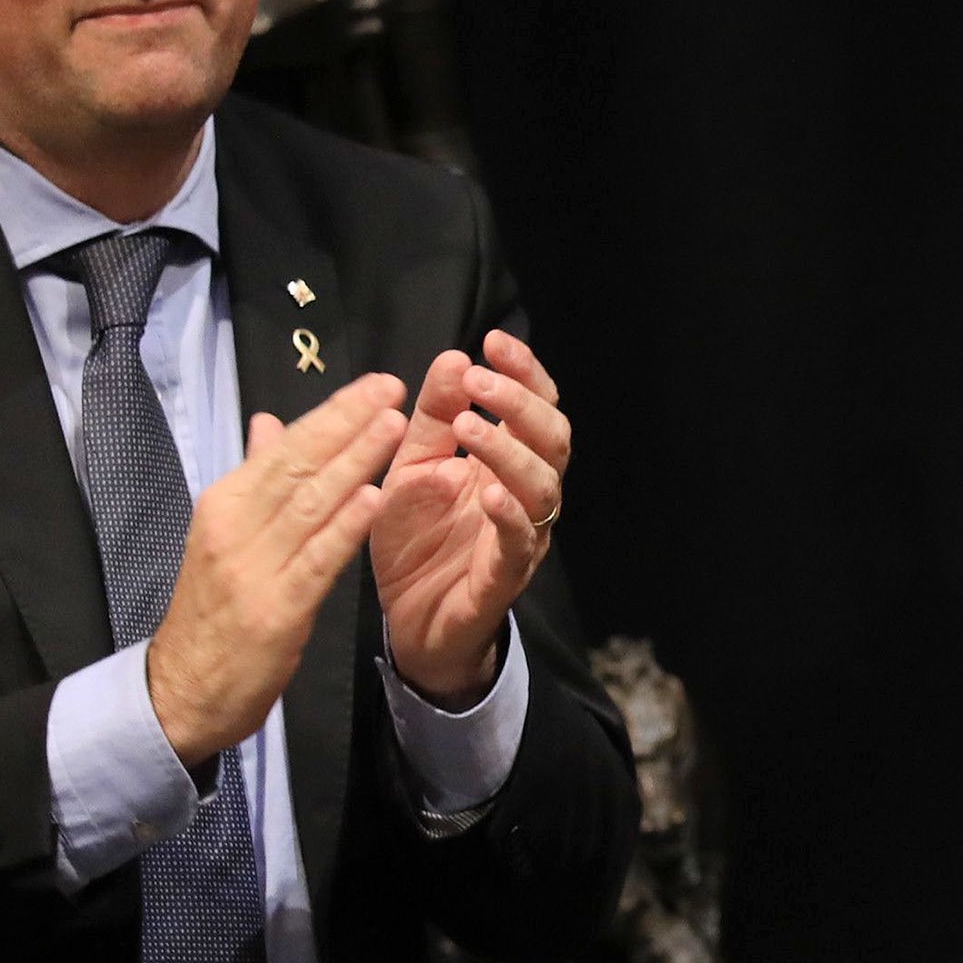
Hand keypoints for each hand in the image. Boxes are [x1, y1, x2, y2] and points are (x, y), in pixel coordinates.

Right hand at [144, 374, 407, 764]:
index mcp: (225, 503)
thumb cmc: (214, 608)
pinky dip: (345, 526)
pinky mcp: (276, 609)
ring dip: (354, 462)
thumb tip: (270, 421)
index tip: (375, 385)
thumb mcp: (224, 534)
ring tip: (392, 426)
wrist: (183, 688)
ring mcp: (254, 567)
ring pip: (310, 504)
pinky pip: (317, 560)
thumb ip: (254, 478)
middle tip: (391, 387)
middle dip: (347, 423)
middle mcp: (235, 526)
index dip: (332, 413)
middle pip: (297, 465)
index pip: (284, 447)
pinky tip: (373, 497)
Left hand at [374, 329, 570, 703]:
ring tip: (469, 427)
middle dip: (520, 403)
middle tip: (479, 381)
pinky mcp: (503, 577)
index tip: (493, 342)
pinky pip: (520, 543)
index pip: (536, 406)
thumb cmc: (417, 539)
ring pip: (543, 487)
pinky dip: (510, 515)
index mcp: (507, 461)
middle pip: (553, 439)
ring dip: (509, 451)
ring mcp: (522, 536)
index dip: (525, 372)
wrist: (409, 620)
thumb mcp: (412, 465)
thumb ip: (432, 419)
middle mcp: (526, 494)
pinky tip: (489, 493)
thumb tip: (455, 357)